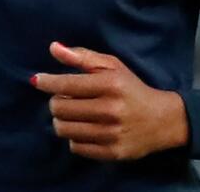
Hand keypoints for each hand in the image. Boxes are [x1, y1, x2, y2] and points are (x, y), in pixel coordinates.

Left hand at [32, 41, 188, 160]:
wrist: (162, 120)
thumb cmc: (131, 89)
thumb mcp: (112, 66)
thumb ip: (81, 56)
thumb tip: (53, 47)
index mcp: (110, 84)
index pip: (66, 84)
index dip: (47, 82)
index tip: (38, 80)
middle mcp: (110, 109)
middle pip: (60, 107)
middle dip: (57, 101)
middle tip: (66, 98)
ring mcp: (111, 133)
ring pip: (63, 129)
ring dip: (62, 120)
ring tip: (73, 114)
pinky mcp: (111, 152)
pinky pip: (75, 146)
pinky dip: (74, 137)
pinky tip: (85, 129)